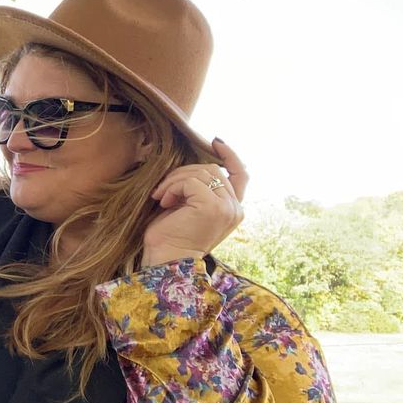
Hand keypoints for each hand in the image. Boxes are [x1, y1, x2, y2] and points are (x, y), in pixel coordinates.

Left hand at [142, 139, 246, 267]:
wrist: (165, 261)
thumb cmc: (170, 237)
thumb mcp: (188, 207)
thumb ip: (198, 189)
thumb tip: (193, 166)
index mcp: (232, 209)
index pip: (241, 174)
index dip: (230, 155)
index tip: (216, 142)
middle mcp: (235, 208)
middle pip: (213, 169)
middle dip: (184, 173)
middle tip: (164, 189)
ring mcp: (226, 207)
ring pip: (201, 172)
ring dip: (175, 180)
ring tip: (161, 196)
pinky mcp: (213, 207)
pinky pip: (191, 181)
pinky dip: (173, 187)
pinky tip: (164, 201)